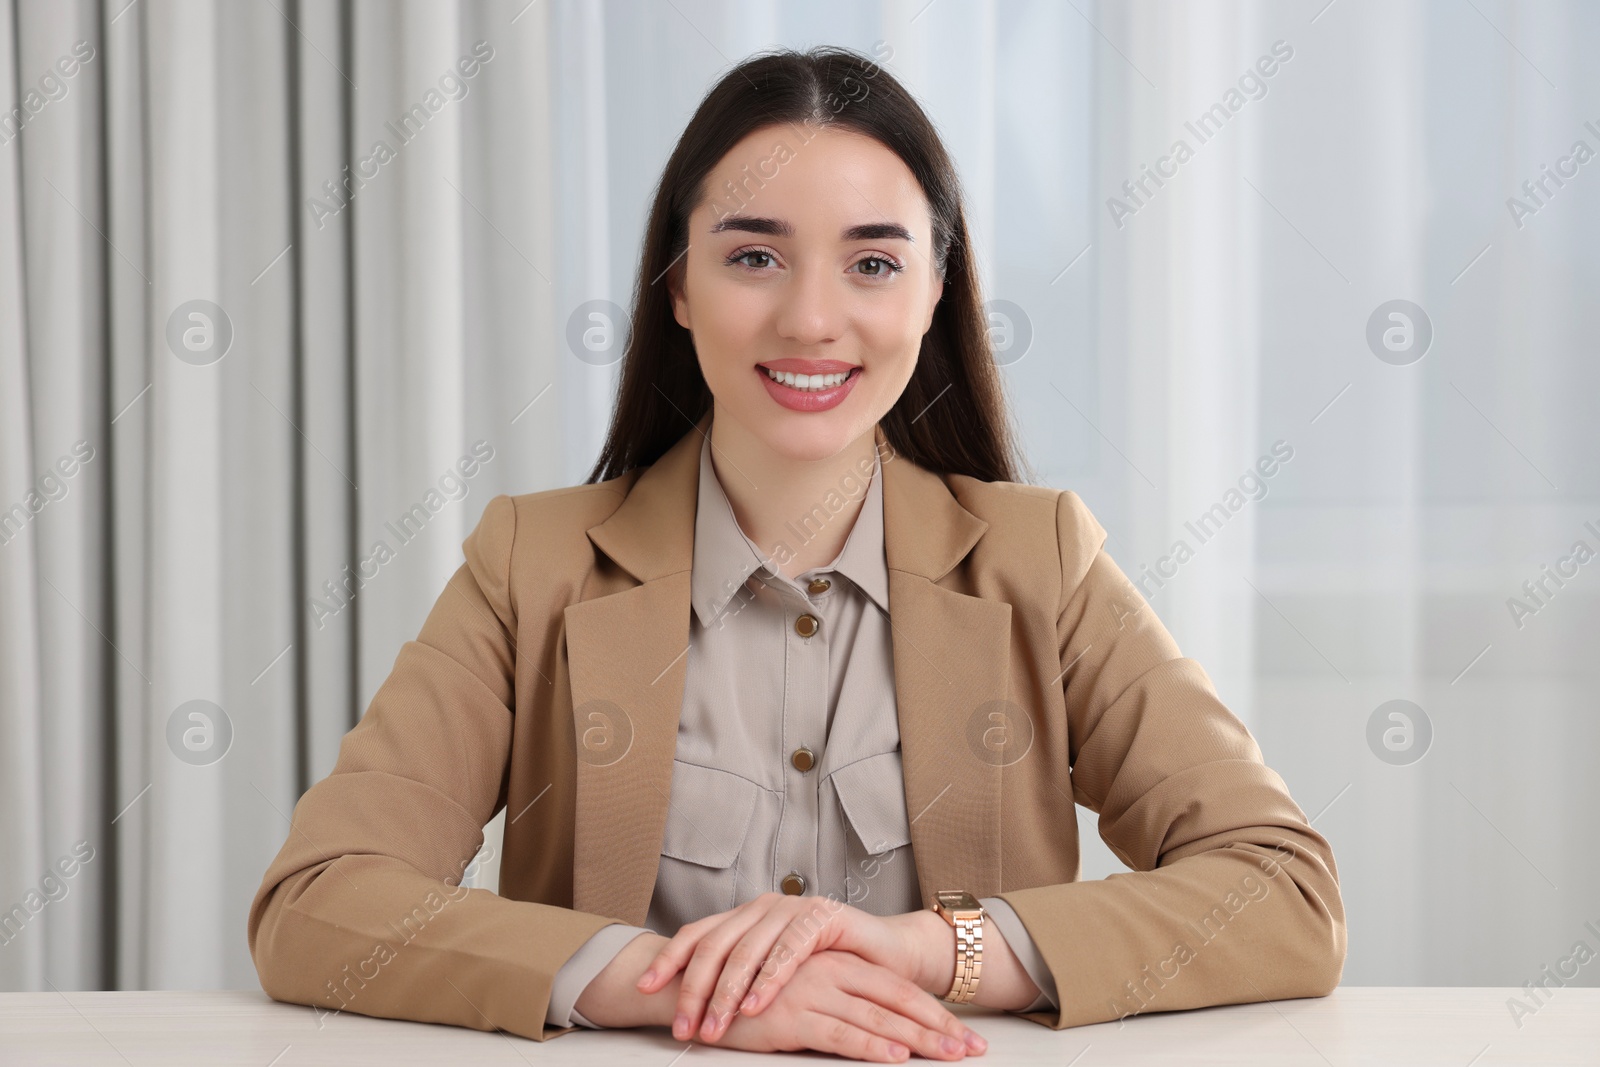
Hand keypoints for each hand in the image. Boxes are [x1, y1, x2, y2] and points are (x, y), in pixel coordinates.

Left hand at [635, 891, 980, 1049]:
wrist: (888, 958)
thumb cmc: (828, 971)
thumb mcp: (773, 977)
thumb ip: (739, 980)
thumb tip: (690, 1006)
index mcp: (745, 917)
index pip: (698, 935)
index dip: (669, 960)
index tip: (643, 989)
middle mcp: (763, 907)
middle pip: (715, 945)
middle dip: (693, 989)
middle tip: (682, 1027)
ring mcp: (792, 909)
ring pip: (747, 949)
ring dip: (727, 993)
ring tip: (714, 1026)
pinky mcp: (823, 918)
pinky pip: (788, 950)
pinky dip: (769, 980)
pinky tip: (757, 1005)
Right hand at [688, 948, 985, 1061]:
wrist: (697, 986)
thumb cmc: (750, 996)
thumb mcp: (802, 991)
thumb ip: (837, 1000)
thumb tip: (877, 1027)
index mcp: (837, 962)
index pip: (896, 988)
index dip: (933, 1013)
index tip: (965, 1036)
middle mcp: (831, 970)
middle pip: (897, 1000)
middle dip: (939, 1028)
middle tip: (975, 1050)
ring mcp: (814, 990)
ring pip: (878, 1018)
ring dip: (919, 1040)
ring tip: (950, 1056)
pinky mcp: (793, 1014)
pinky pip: (841, 1033)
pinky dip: (872, 1047)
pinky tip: (896, 1058)